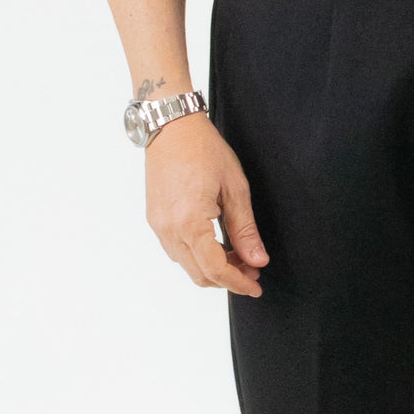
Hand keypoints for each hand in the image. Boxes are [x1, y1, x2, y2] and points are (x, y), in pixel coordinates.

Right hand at [145, 114, 268, 294]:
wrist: (171, 127)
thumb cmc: (203, 149)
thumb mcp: (234, 188)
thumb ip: (245, 229)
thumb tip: (257, 259)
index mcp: (190, 222)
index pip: (216, 269)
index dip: (238, 283)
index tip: (256, 286)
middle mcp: (169, 230)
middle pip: (200, 274)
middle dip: (228, 279)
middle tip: (252, 271)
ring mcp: (159, 226)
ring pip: (187, 265)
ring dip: (212, 269)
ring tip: (238, 257)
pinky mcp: (155, 219)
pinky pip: (176, 250)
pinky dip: (197, 256)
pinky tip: (216, 245)